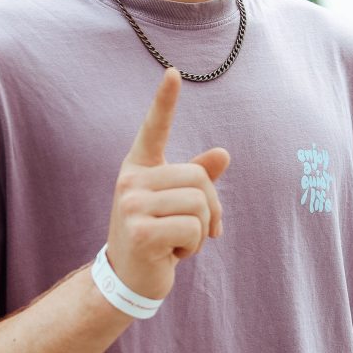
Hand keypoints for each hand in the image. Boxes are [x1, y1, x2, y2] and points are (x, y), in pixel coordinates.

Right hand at [106, 67, 229, 301]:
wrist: (128, 279)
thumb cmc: (156, 238)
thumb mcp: (175, 205)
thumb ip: (197, 179)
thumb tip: (224, 153)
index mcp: (138, 169)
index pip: (153, 130)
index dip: (164, 102)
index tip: (174, 73)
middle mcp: (130, 182)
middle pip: (199, 179)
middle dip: (210, 209)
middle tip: (198, 230)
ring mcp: (132, 207)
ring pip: (200, 205)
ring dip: (201, 231)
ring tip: (178, 242)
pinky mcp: (141, 233)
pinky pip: (194, 229)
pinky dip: (194, 246)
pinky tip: (173, 255)